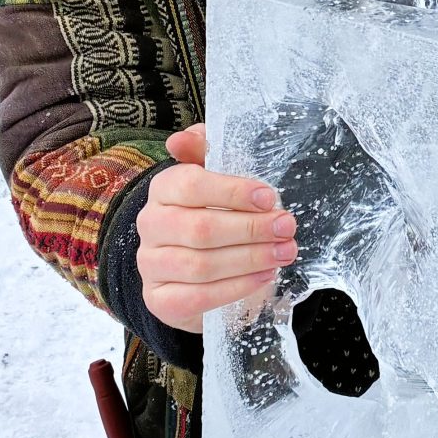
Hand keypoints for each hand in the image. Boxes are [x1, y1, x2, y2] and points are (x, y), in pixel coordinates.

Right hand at [135, 124, 296, 333]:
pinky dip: (236, 288)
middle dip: (251, 229)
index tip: (270, 198)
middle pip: (200, 229)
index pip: (191, 185)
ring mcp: (150, 264)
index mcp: (163, 189)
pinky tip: (264, 277)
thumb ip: (205, 152)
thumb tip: (182, 137)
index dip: (233, 192)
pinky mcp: (159, 299)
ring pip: (201, 265)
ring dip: (250, 259)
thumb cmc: (212, 216)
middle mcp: (150, 225)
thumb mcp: (216, 181)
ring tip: (283, 253)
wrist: (194, 272)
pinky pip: (198, 297)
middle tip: (287, 228)